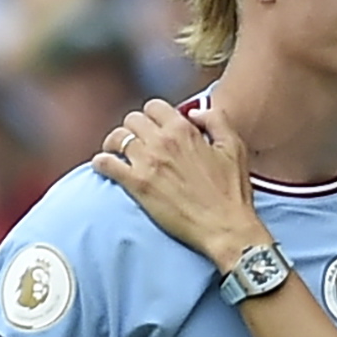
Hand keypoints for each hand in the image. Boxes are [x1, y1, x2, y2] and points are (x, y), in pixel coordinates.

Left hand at [94, 99, 262, 266]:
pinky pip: (105, 163)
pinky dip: (102, 162)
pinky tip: (105, 166)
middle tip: (138, 142)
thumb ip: (216, 120)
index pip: (154, 107)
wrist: (225, 228)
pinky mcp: (136, 184)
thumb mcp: (234, 148)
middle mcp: (162, 141)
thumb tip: (194, 112)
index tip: (155, 127)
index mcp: (184, 130)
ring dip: (115, 143)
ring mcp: (146, 162)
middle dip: (134, 128)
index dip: (153, 116)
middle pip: (132, 120)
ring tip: (117, 153)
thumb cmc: (232, 192)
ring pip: (116, 138)